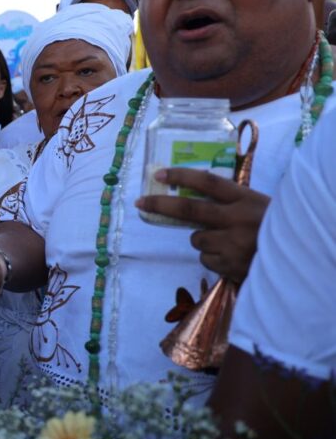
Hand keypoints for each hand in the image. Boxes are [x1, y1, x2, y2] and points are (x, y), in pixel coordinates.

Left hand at [136, 167, 269, 282]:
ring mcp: (232, 244)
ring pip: (197, 239)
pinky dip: (214, 258)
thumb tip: (192, 196)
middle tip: (140, 202)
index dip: (182, 176)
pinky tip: (233, 257)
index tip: (159, 174)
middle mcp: (237, 219)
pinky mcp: (230, 265)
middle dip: (160, 205)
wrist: (298, 259)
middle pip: (189, 210)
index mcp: (246, 200)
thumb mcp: (259, 206)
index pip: (208, 182)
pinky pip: (207, 259)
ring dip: (204, 239)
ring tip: (228, 241)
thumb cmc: (277, 228)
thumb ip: (231, 202)